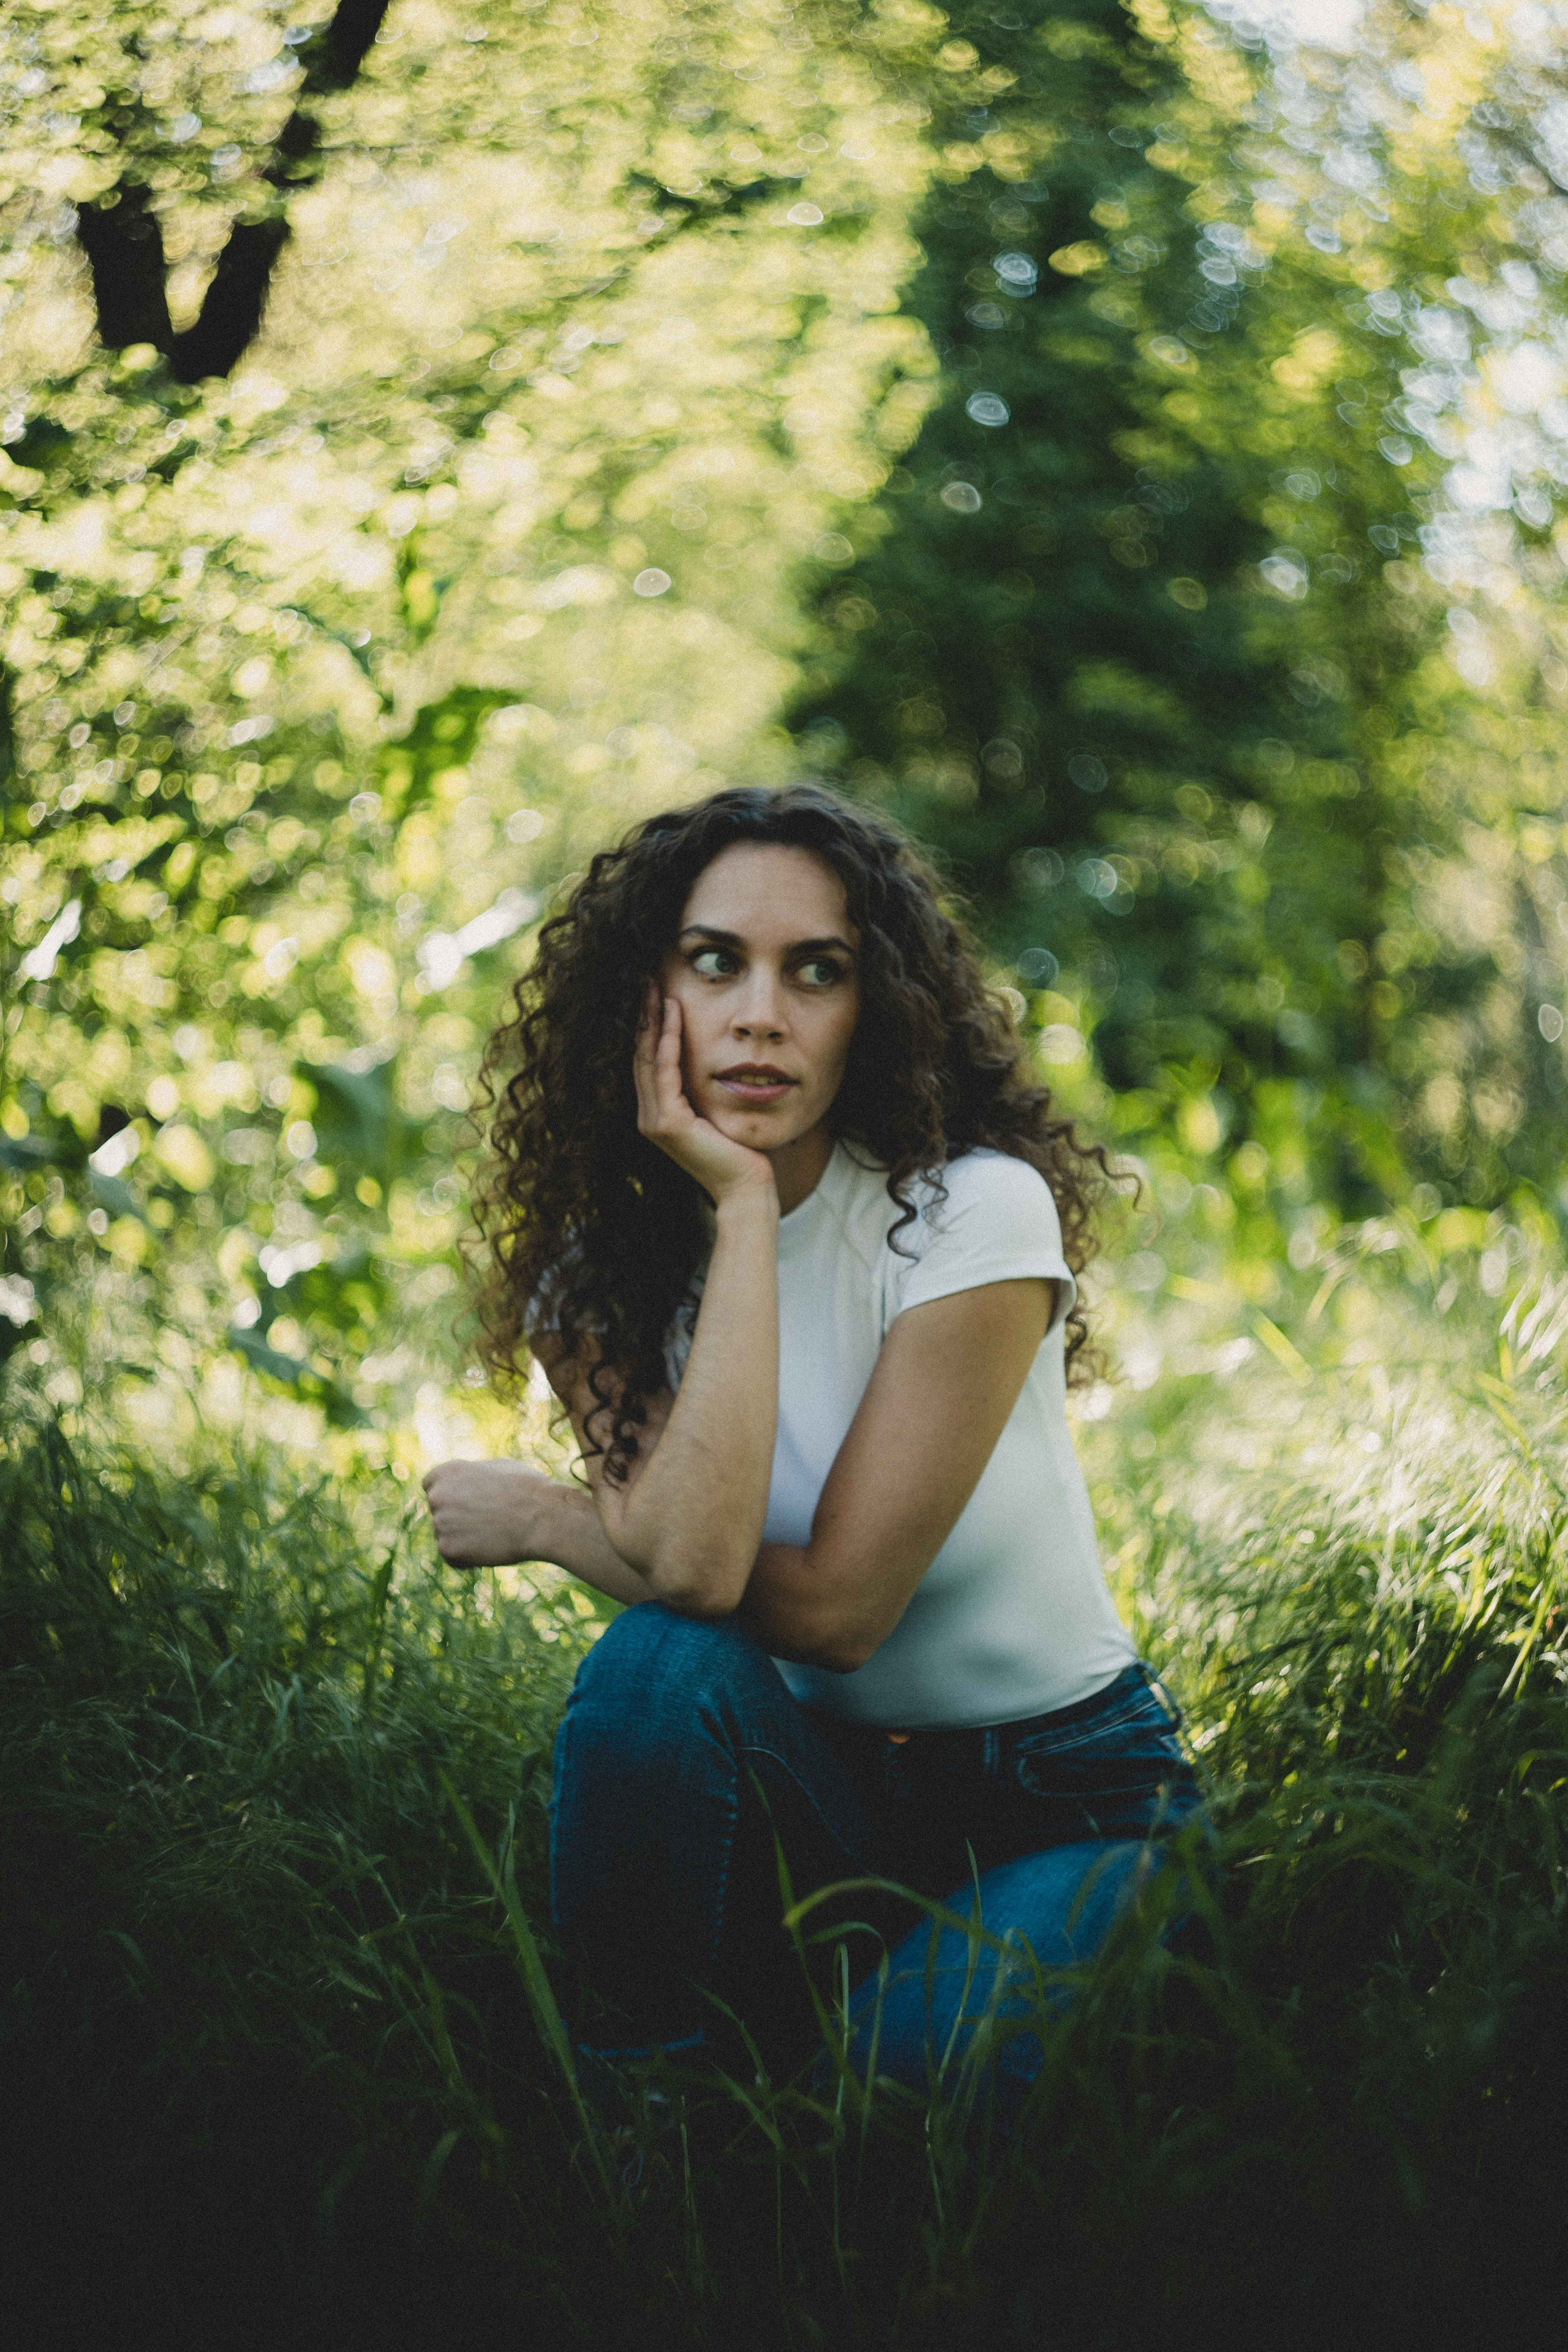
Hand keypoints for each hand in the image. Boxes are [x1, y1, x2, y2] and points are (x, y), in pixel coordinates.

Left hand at [422, 1458, 563, 1568]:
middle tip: (486, 1522)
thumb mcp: (497, 1468)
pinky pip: (452, 1556)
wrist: (543, 1517)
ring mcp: (440, 1523)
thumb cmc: (528, 1489)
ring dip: (463, 1538)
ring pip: (445, 1535)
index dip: (449, 1495)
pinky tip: (490, 1548)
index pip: (431, 1486)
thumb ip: (473, 1475)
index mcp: (447, 1472)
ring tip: (494, 1534)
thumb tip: (466, 1483)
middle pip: (438, 1511)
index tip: (465, 1503)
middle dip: (456, 1517)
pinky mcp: (447, 1549)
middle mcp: (437, 1496)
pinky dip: (467, 1557)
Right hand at [634, 989, 775, 1206]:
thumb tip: (712, 1058)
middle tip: (645, 981)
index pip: (649, 1061)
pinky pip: (665, 1072)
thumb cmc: (739, 1152)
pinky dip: (668, 1041)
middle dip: (643, 1016)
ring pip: (648, 1059)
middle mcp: (649, 1116)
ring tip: (654, 989)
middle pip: (641, 1055)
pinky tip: (672, 1016)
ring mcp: (654, 1121)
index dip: (648, 1027)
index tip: (653, 994)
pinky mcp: (667, 1124)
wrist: (745, 1187)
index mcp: (658, 1114)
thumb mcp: (716, 1111)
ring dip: (651, 1021)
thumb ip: (704, 1089)